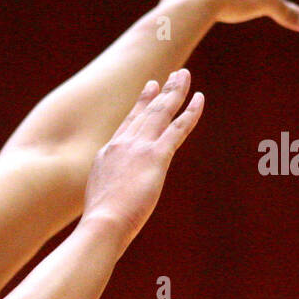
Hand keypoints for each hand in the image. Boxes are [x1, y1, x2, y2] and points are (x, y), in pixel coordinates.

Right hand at [80, 68, 202, 250]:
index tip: (150, 88)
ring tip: (184, 75)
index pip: (128, 123)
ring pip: (161, 113)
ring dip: (175, 92)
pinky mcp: (156, 156)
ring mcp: (139, 148)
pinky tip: (199, 99)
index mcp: (107, 154)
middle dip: (161, 91)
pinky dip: (190, 112)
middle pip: (146, 112)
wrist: (102, 223)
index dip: (141, 104)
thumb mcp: (99, 200)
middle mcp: (122, 144)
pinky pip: (177, 128)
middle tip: (172, 76)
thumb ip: (109, 191)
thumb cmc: (99, 222)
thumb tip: (110, 203)